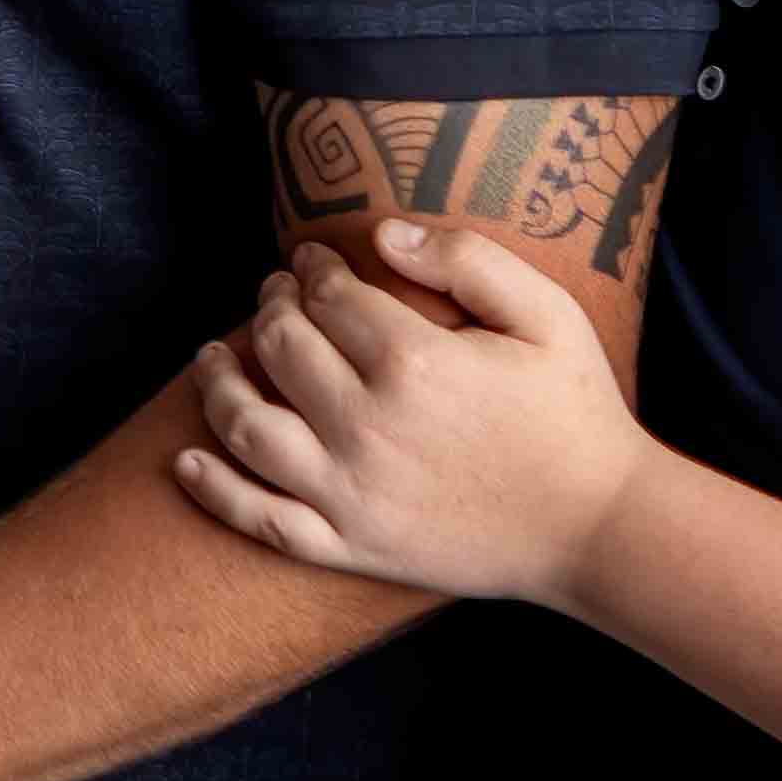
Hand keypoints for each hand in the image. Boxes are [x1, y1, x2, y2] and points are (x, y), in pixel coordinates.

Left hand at [173, 223, 655, 606]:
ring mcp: (351, 493)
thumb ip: (467, 258)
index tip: (310, 259)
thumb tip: (382, 234)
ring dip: (216, 385)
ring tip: (209, 356)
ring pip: (249, 429)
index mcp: (413, 361)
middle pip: (281, 349)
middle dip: (269, 308)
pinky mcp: (350, 546)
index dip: (311, 268)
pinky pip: (261, 520)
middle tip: (274, 294)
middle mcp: (367, 426)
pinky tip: (183, 461)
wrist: (597, 527)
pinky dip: (214, 491)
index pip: (329, 297)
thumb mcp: (545, 313)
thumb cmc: (575, 411)